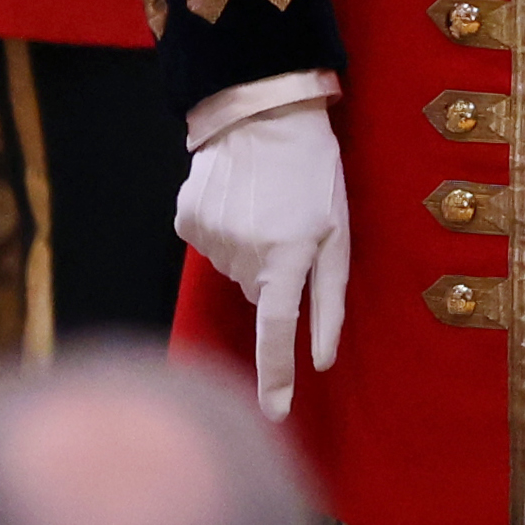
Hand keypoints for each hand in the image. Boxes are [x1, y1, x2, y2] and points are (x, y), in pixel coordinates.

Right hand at [175, 92, 351, 411]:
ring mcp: (209, 238)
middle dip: (276, 274)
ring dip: (252, 250)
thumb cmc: (315, 172)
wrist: (262, 110)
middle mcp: (242, 255)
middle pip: (259, 294)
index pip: (276, 334)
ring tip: (265, 206)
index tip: (273, 414)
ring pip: (236, 270)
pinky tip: (238, 199)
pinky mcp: (186, 220)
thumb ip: (330, 299)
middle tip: (292, 229)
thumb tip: (323, 358)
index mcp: (286, 258)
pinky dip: (226, 232)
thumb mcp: (338, 232)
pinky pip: (211, 246)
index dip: (275, 377)